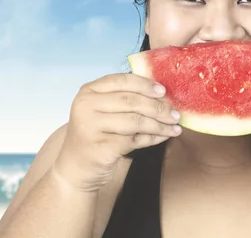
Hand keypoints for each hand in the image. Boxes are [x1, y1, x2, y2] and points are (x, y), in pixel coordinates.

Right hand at [53, 73, 181, 192]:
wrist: (75, 169)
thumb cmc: (95, 135)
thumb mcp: (102, 111)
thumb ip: (124, 98)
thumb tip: (162, 92)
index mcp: (88, 91)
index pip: (122, 80)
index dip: (145, 84)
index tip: (164, 91)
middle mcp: (86, 106)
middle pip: (131, 101)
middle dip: (158, 107)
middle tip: (175, 113)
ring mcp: (91, 126)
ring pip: (136, 121)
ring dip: (159, 124)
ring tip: (175, 126)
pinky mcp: (101, 147)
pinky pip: (135, 139)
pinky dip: (153, 138)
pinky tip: (164, 136)